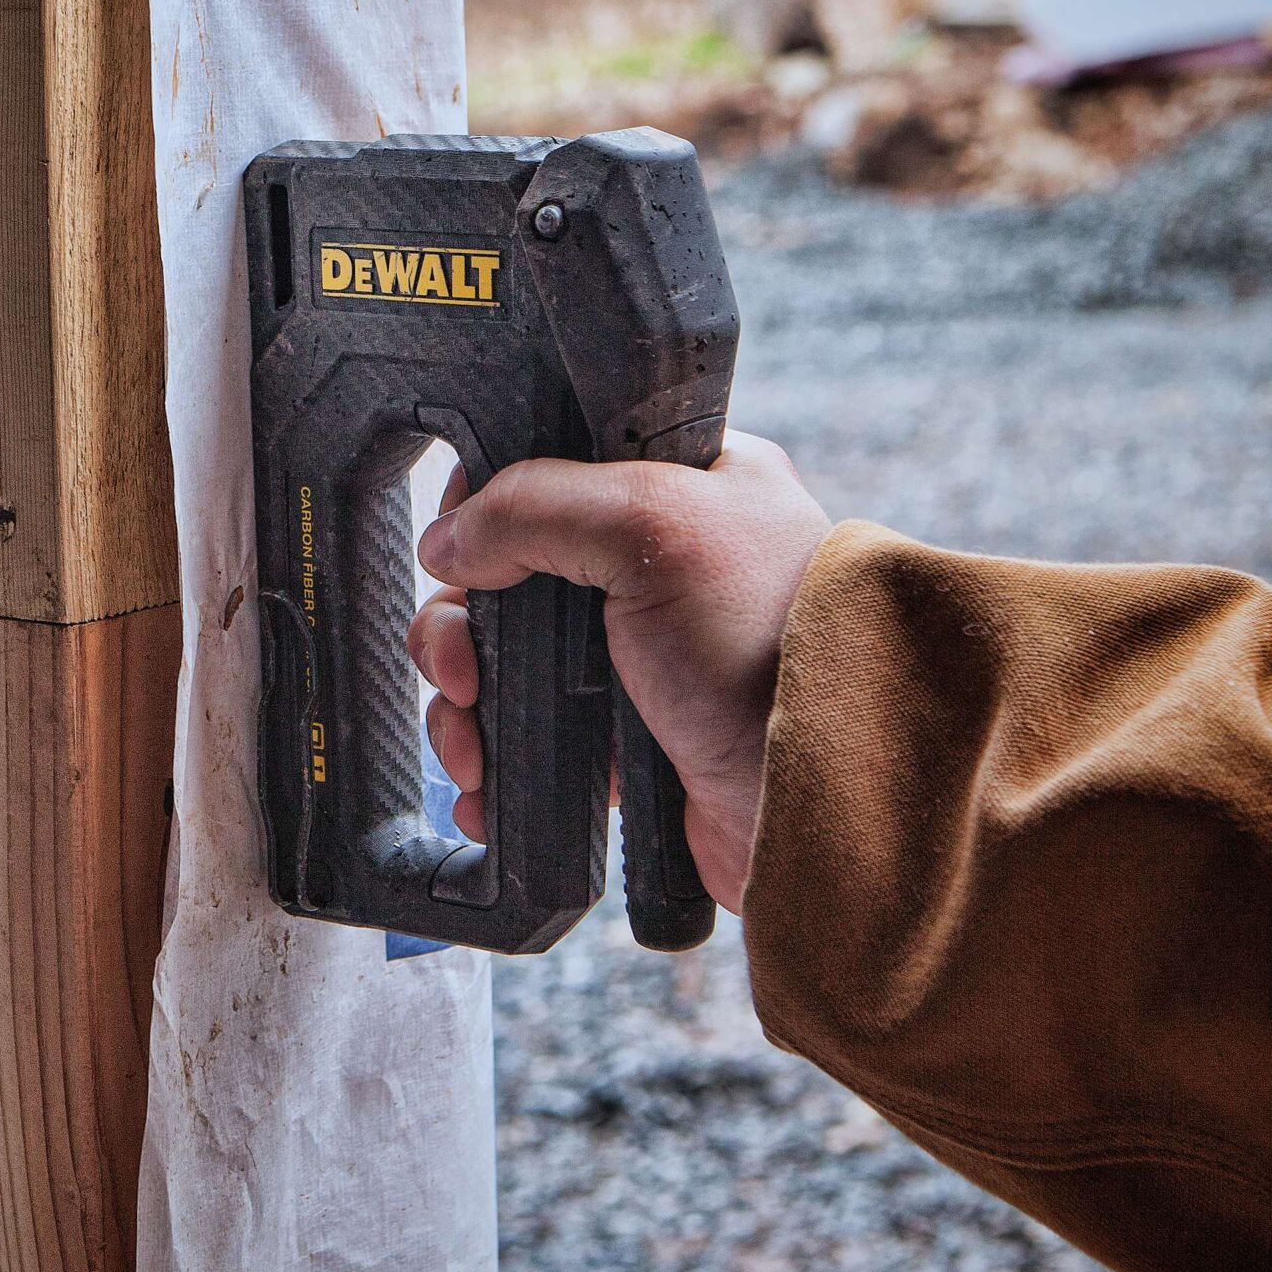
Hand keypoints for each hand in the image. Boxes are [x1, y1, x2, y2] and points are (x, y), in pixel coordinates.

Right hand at [407, 432, 829, 912]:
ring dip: (465, 706)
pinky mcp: (627, 735)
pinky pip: (530, 735)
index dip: (487, 511)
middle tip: (461, 673)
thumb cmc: (769, 649)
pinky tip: (486, 787)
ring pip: (507, 660)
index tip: (459, 555)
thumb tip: (445, 540)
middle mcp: (657, 563)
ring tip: (472, 748)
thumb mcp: (653, 527)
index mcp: (680, 483)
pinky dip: (496, 760)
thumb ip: (536, 505)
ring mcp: (639, 653)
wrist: (825, 802)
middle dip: (460, 630)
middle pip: (506, 574)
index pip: (548, 468)